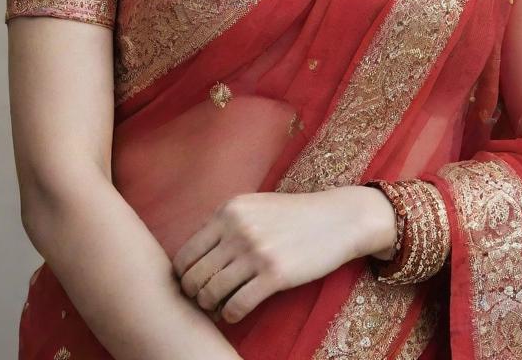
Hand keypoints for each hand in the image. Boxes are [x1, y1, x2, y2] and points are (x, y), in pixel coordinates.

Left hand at [172, 186, 382, 323]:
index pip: (186, 254)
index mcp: (229, 211)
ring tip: (221, 306)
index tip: (193, 285)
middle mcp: (238, 229)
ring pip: (211, 293)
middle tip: (206, 300)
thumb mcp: (254, 207)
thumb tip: (193, 256)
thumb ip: (225, 224)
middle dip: (195, 295)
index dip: (184, 277)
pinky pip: (237, 306)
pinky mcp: (275, 274)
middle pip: (194, 276)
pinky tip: (237, 312)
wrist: (337, 219)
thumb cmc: (293, 216)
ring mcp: (256, 252)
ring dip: (212, 307)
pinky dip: (231, 315)